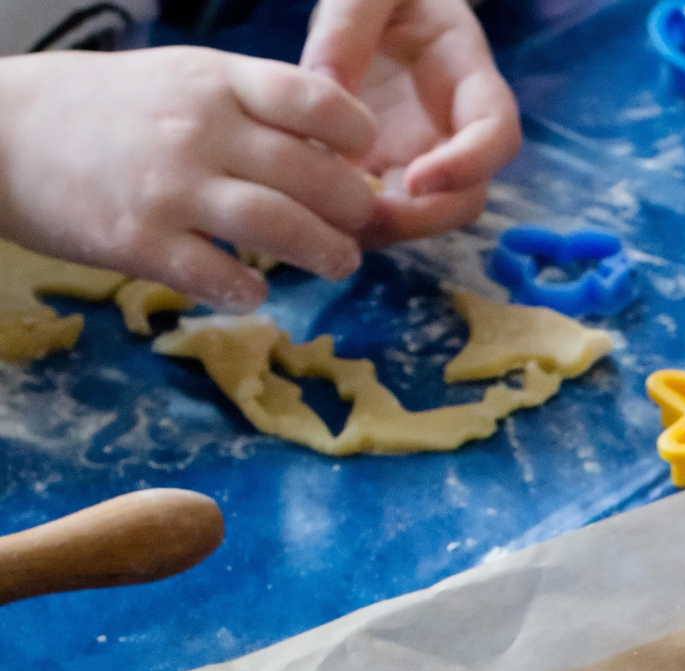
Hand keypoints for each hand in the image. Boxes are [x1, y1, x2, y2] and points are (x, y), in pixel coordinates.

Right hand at [0, 49, 376, 305]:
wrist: (2, 130)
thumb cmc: (106, 110)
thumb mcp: (179, 80)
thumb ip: (249, 108)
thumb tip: (329, 150)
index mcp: (213, 81)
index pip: (312, 99)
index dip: (356, 134)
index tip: (363, 159)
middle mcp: (199, 129)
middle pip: (313, 176)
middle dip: (352, 210)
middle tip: (357, 228)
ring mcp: (171, 187)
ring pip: (281, 228)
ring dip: (324, 254)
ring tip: (337, 263)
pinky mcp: (143, 241)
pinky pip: (222, 278)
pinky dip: (251, 291)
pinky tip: (254, 290)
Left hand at [301, 0, 520, 244]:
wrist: (371, 7)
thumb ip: (347, 25)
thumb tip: (322, 82)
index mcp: (471, 81)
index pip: (497, 135)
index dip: (468, 166)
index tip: (417, 180)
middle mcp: (458, 133)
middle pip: (467, 197)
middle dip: (423, 217)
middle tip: (366, 215)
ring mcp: (426, 159)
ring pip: (427, 216)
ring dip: (387, 229)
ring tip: (333, 221)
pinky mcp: (390, 173)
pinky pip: (384, 212)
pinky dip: (356, 223)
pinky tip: (318, 215)